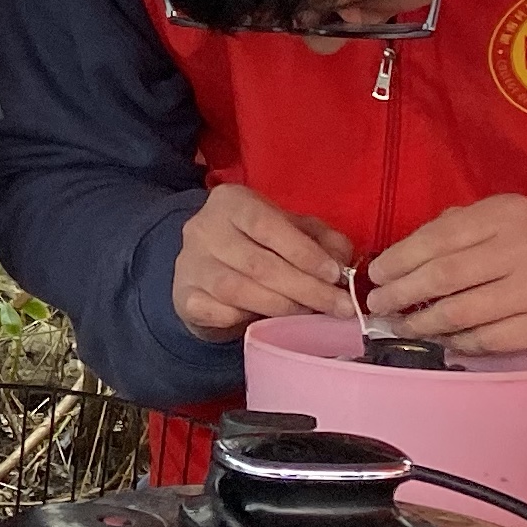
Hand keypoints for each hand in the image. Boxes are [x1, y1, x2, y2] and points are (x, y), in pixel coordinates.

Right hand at [169, 181, 358, 339]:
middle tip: (339, 307)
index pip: (267, 225)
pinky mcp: (184, 296)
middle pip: (258, 263)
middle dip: (305, 289)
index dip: (304, 252)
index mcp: (231, 202)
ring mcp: (190, 264)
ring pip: (238, 290)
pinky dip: (247, 319)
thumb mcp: (289, 229)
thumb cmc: (256, 244)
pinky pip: (217, 313)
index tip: (335, 275)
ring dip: (283, 307)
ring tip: (311, 315)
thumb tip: (342, 261)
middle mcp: (204, 229)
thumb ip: (320, 238)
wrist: (203, 267)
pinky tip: (269, 324)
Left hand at [366, 196, 526, 358]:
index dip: (399, 259)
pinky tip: (442, 341)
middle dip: (402, 293)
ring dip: (422, 324)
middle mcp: (524, 246)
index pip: (438, 237)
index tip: (375, 275)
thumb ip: (457, 228)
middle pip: (444, 275)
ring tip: (402, 327)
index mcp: (507, 213)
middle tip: (379, 306)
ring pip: (461, 311)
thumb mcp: (504, 223)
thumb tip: (398, 255)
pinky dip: (457, 343)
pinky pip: (487, 339)